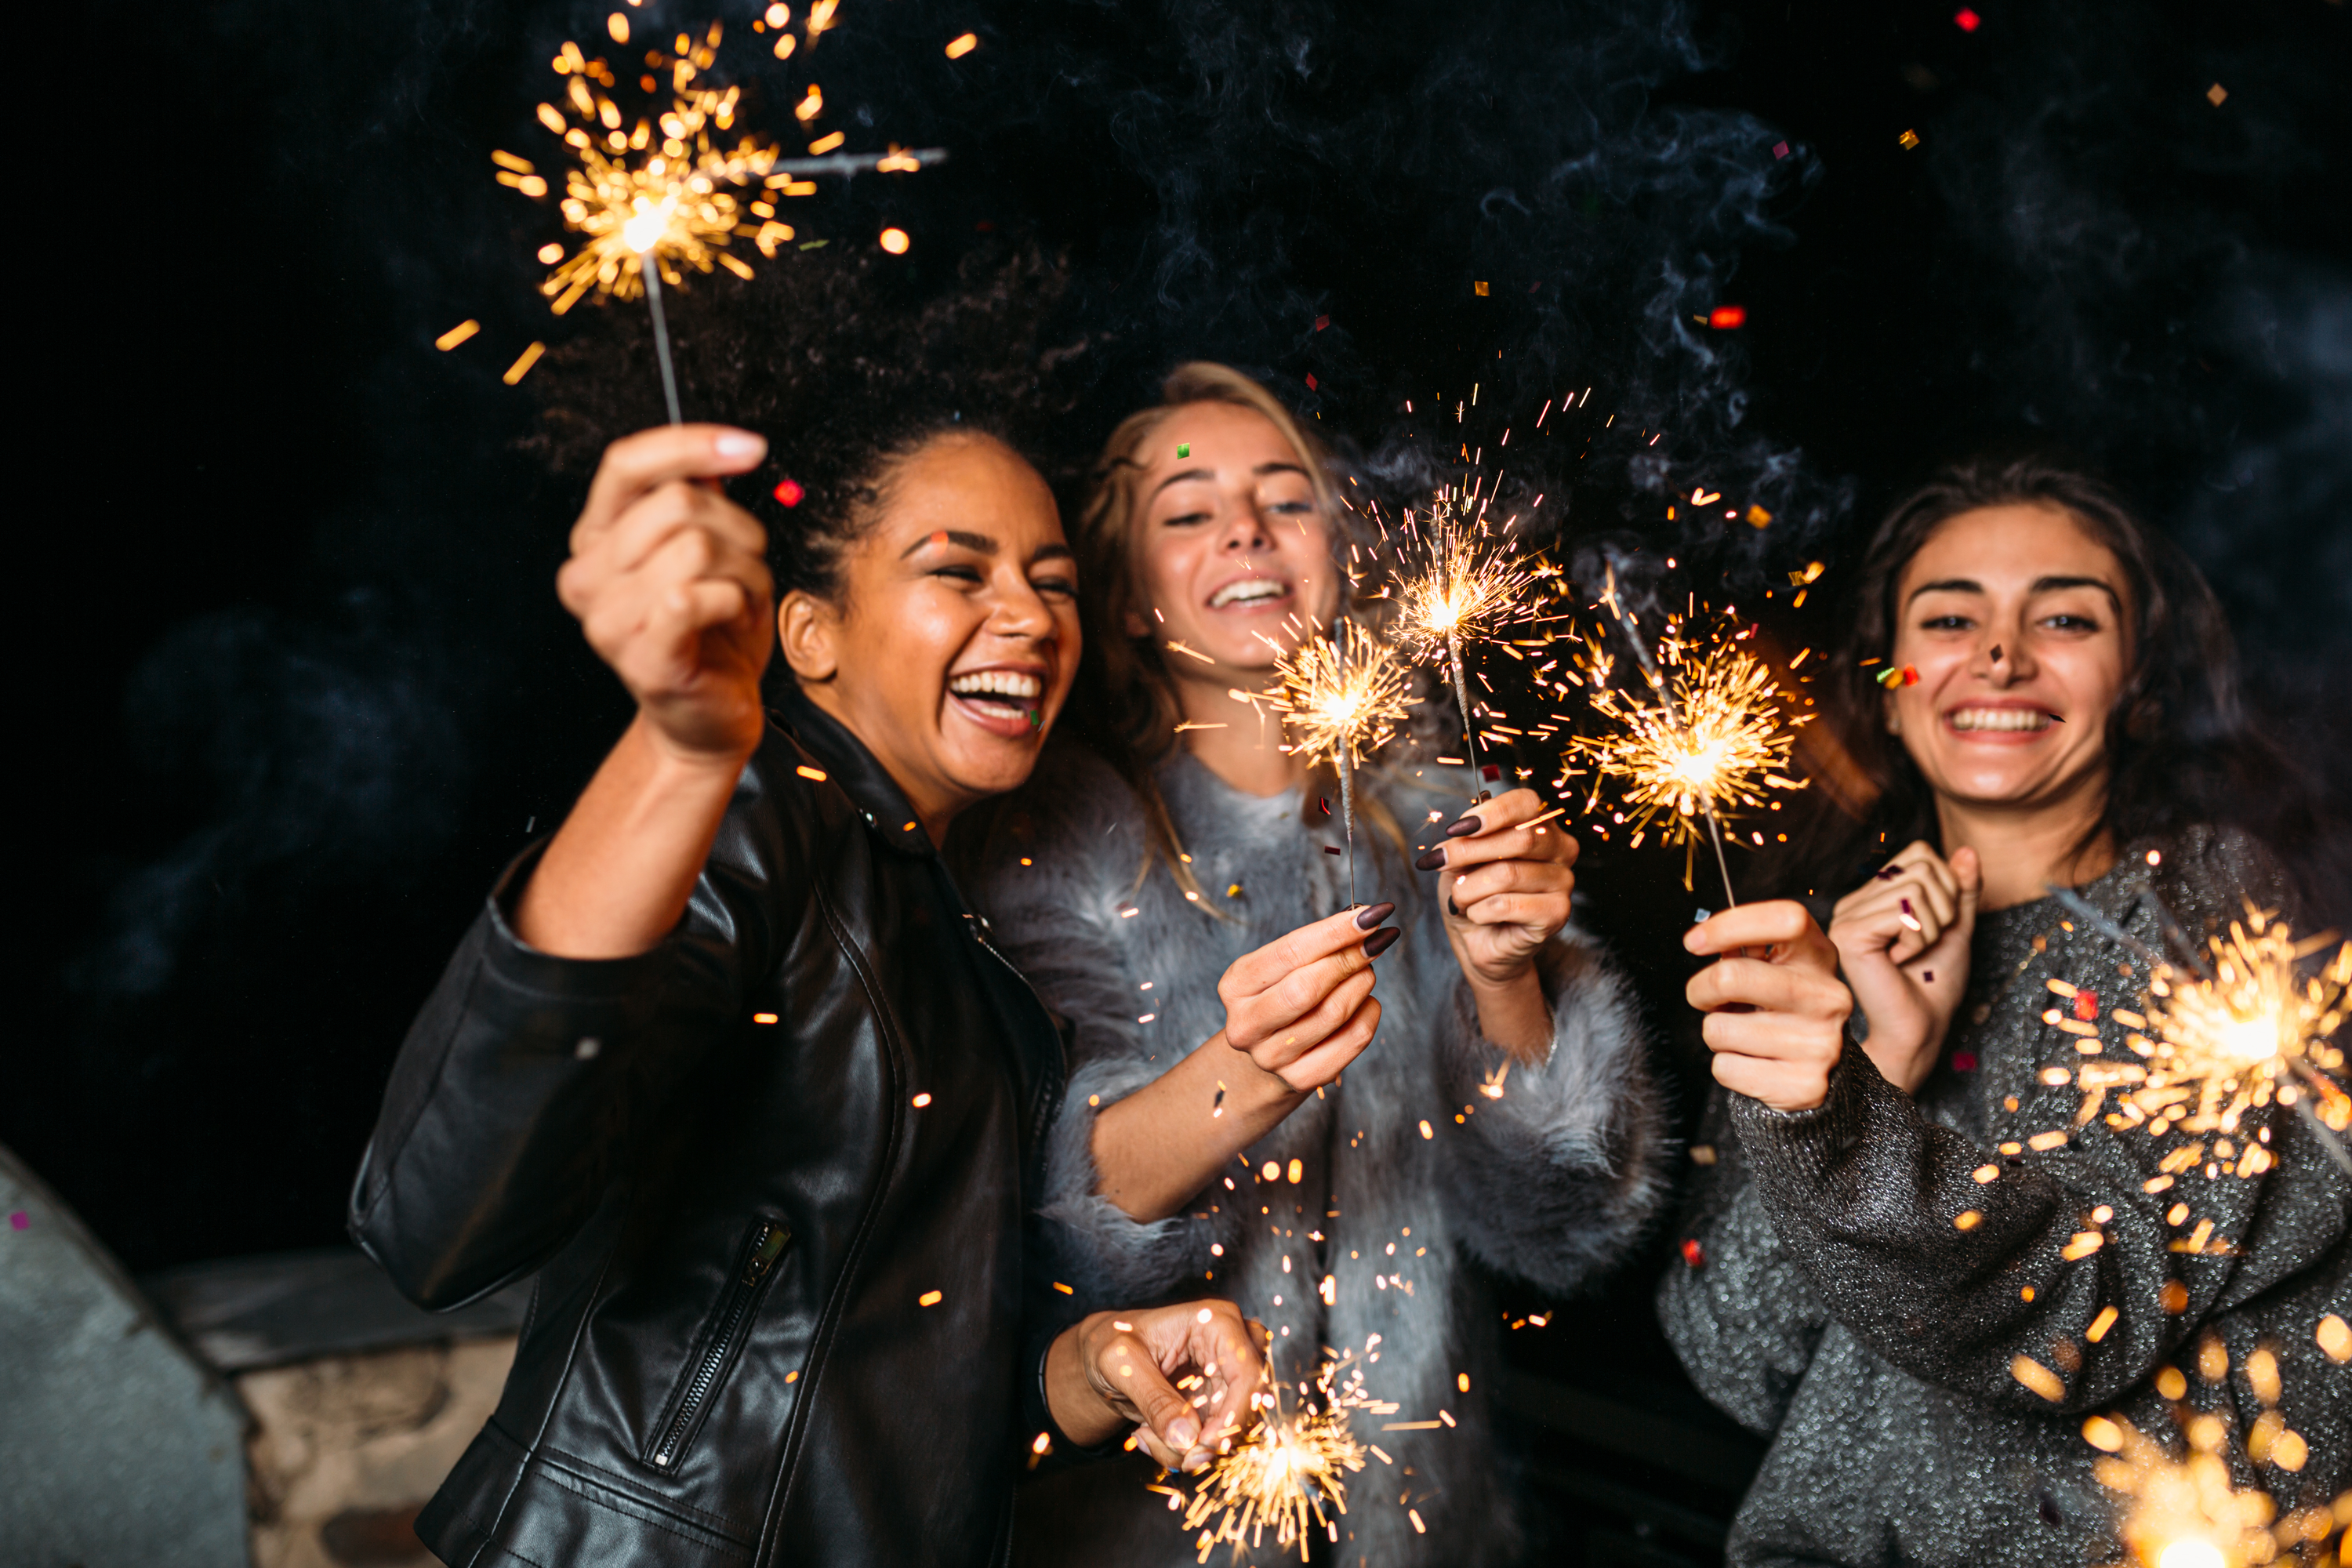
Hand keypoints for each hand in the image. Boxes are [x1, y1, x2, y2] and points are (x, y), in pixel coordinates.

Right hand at [556, 425, 775, 765]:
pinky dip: (736, 602)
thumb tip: (717, 452)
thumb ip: (699, 501)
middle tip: (749, 565)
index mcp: (597, 540)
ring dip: (745, 572)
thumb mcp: (709, 553)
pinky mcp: (642, 657)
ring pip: (696, 547)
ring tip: (742, 601)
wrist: (711, 718)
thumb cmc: (712, 634)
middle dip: (738, 528)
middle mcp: (587, 575)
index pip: (627, 464)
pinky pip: (696, 596)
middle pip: (677, 502)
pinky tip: (732, 621)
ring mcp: (607, 620)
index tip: (753, 447)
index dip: (691, 444)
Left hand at [1045, 1302, 1265, 1471]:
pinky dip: (1183, 1449)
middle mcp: (1232, 1347)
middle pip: (1248, 1406)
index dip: (1233, 1415)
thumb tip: (1188, 1439)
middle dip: (1209, 1438)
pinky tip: (1149, 1435)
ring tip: (1145, 1434)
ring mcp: (1228, 1378)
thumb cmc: (1112, 1342)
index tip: (1202, 1445)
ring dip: (1189, 1447)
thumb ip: (1154, 1399)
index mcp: (1217, 1321)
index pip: (1248, 1373)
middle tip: (1172, 1450)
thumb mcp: (1121, 1364)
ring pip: (1232, 1429)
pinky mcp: (1218, 1404)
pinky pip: (1214, 1440)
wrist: (1103, 1356)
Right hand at [1213, 905, 1394, 1093]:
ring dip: (1362, 983)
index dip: (1334, 932)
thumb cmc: (1284, 993)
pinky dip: (1369, 1013)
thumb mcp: (1286, 965)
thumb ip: (1317, 943)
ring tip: (1366, 971)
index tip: (1370, 915)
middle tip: (1376, 940)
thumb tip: (1364, 918)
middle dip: (1350, 958)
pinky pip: (1353, 1038)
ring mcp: (1270, 1057)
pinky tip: (1365, 1002)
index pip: (1289, 952)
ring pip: (1334, 1013)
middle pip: (1307, 987)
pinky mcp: (1301, 1078)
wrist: (1272, 1049)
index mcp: (1235, 985)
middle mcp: (1245, 1025)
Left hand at [1418, 788, 1577, 985]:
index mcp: (1541, 825)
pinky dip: (1479, 910)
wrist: (1477, 942)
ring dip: (1469, 888)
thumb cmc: (1473, 894)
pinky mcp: (1558, 913)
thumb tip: (1460, 832)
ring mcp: (1564, 881)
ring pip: (1508, 874)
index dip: (1491, 813)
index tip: (1456, 828)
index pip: (1527, 803)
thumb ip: (1466, 840)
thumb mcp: (1461, 860)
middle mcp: (1561, 849)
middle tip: (1438, 861)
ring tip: (1459, 899)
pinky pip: (1507, 904)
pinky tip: (1477, 915)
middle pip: (1520, 838)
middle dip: (1468, 850)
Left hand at [1684, 901, 1853, 1112]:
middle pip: (1732, 977)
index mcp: (1819, 957)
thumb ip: (1746, 949)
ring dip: (1716, 1032)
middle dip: (1701, 988)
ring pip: (1719, 1029)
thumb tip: (1705, 939)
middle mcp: (1828, 997)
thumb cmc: (1783, 1008)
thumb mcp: (1776, 969)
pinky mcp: (1804, 1085)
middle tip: (1705, 997)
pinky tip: (1752, 1061)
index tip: (1695, 942)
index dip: (1731, 925)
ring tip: (1742, 1033)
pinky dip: (1726, 1065)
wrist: (1820, 1071)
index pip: (1785, 919)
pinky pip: (1725, 1067)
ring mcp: (1820, 1043)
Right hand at [1826, 842, 1980, 1094]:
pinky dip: (1919, 939)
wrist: (1920, 1030)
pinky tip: (1899, 961)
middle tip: (1926, 944)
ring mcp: (1846, 916)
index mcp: (1872, 898)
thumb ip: (1960, 888)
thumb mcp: (1955, 927)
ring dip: (1932, 928)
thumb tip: (1967, 850)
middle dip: (1945, 907)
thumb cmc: (1935, 985)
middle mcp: (1853, 902)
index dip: (1946, 885)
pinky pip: (1905, 912)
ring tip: (1912, 954)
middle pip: (1923, 866)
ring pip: (1917, 887)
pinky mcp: (1848, 934)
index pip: (1920, 853)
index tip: (1935, 927)